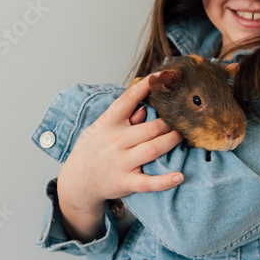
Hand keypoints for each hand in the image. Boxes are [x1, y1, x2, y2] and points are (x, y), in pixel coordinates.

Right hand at [57, 74, 183, 240]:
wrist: (77, 181)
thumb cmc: (91, 150)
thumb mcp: (100, 128)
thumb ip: (122, 117)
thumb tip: (144, 108)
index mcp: (108, 123)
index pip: (127, 100)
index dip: (144, 87)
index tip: (159, 77)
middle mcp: (115, 141)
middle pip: (151, 127)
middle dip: (169, 122)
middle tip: (180, 119)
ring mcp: (121, 162)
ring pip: (154, 149)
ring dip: (172, 141)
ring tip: (182, 136)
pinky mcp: (125, 182)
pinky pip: (149, 182)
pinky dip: (165, 180)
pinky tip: (179, 176)